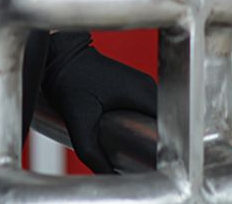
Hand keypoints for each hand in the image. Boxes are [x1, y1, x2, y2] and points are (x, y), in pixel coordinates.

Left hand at [41, 30, 157, 174]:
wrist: (60, 56)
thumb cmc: (68, 79)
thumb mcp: (78, 120)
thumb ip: (92, 153)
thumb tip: (108, 176)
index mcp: (144, 93)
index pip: (171, 129)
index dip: (167, 151)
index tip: (157, 167)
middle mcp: (149, 88)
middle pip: (166, 128)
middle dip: (158, 148)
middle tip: (142, 165)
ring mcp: (143, 88)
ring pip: (156, 123)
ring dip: (149, 139)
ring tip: (136, 156)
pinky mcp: (134, 91)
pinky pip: (146, 116)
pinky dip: (140, 130)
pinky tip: (129, 142)